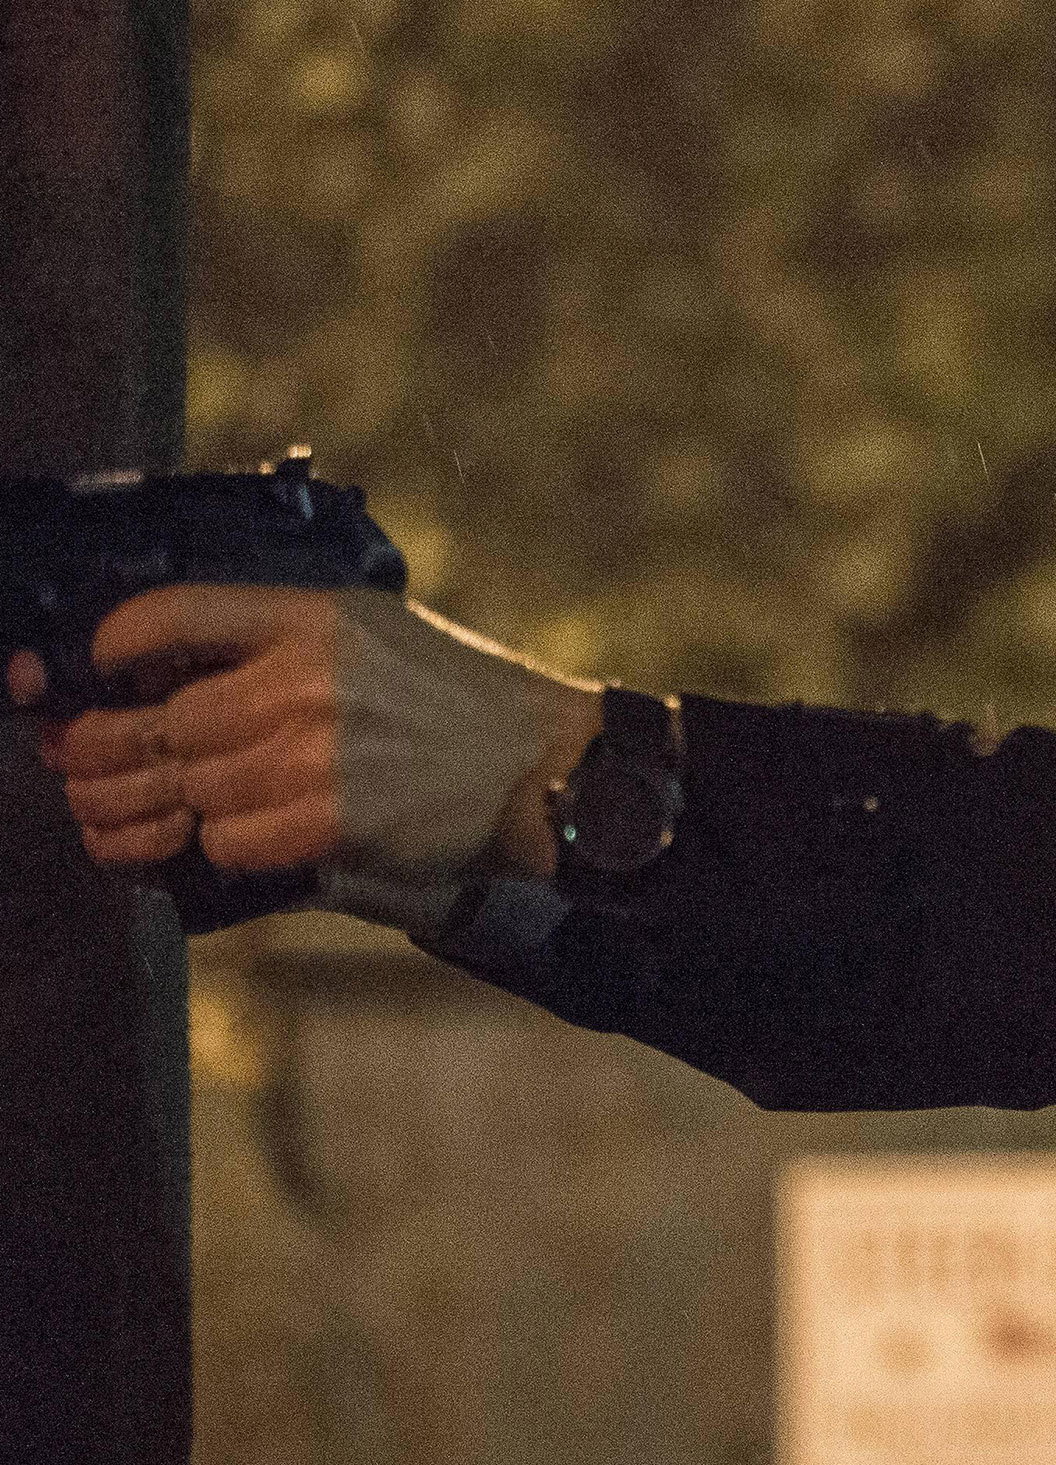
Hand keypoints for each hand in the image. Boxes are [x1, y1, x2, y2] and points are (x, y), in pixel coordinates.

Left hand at [9, 585, 605, 927]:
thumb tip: (169, 676)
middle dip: (112, 752)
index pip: (166, 617)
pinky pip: (228, 842)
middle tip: (94, 765)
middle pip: (158, 722)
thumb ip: (279, 641)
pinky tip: (248, 836)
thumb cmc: (466, 702)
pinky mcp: (326, 823)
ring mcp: (312, 755)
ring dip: (170, 810)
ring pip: (188, 791)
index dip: (110, 648)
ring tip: (159, 814)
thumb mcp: (376, 633)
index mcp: (312, 618)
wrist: (552, 768)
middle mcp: (303, 681)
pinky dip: (231, 846)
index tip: (100, 672)